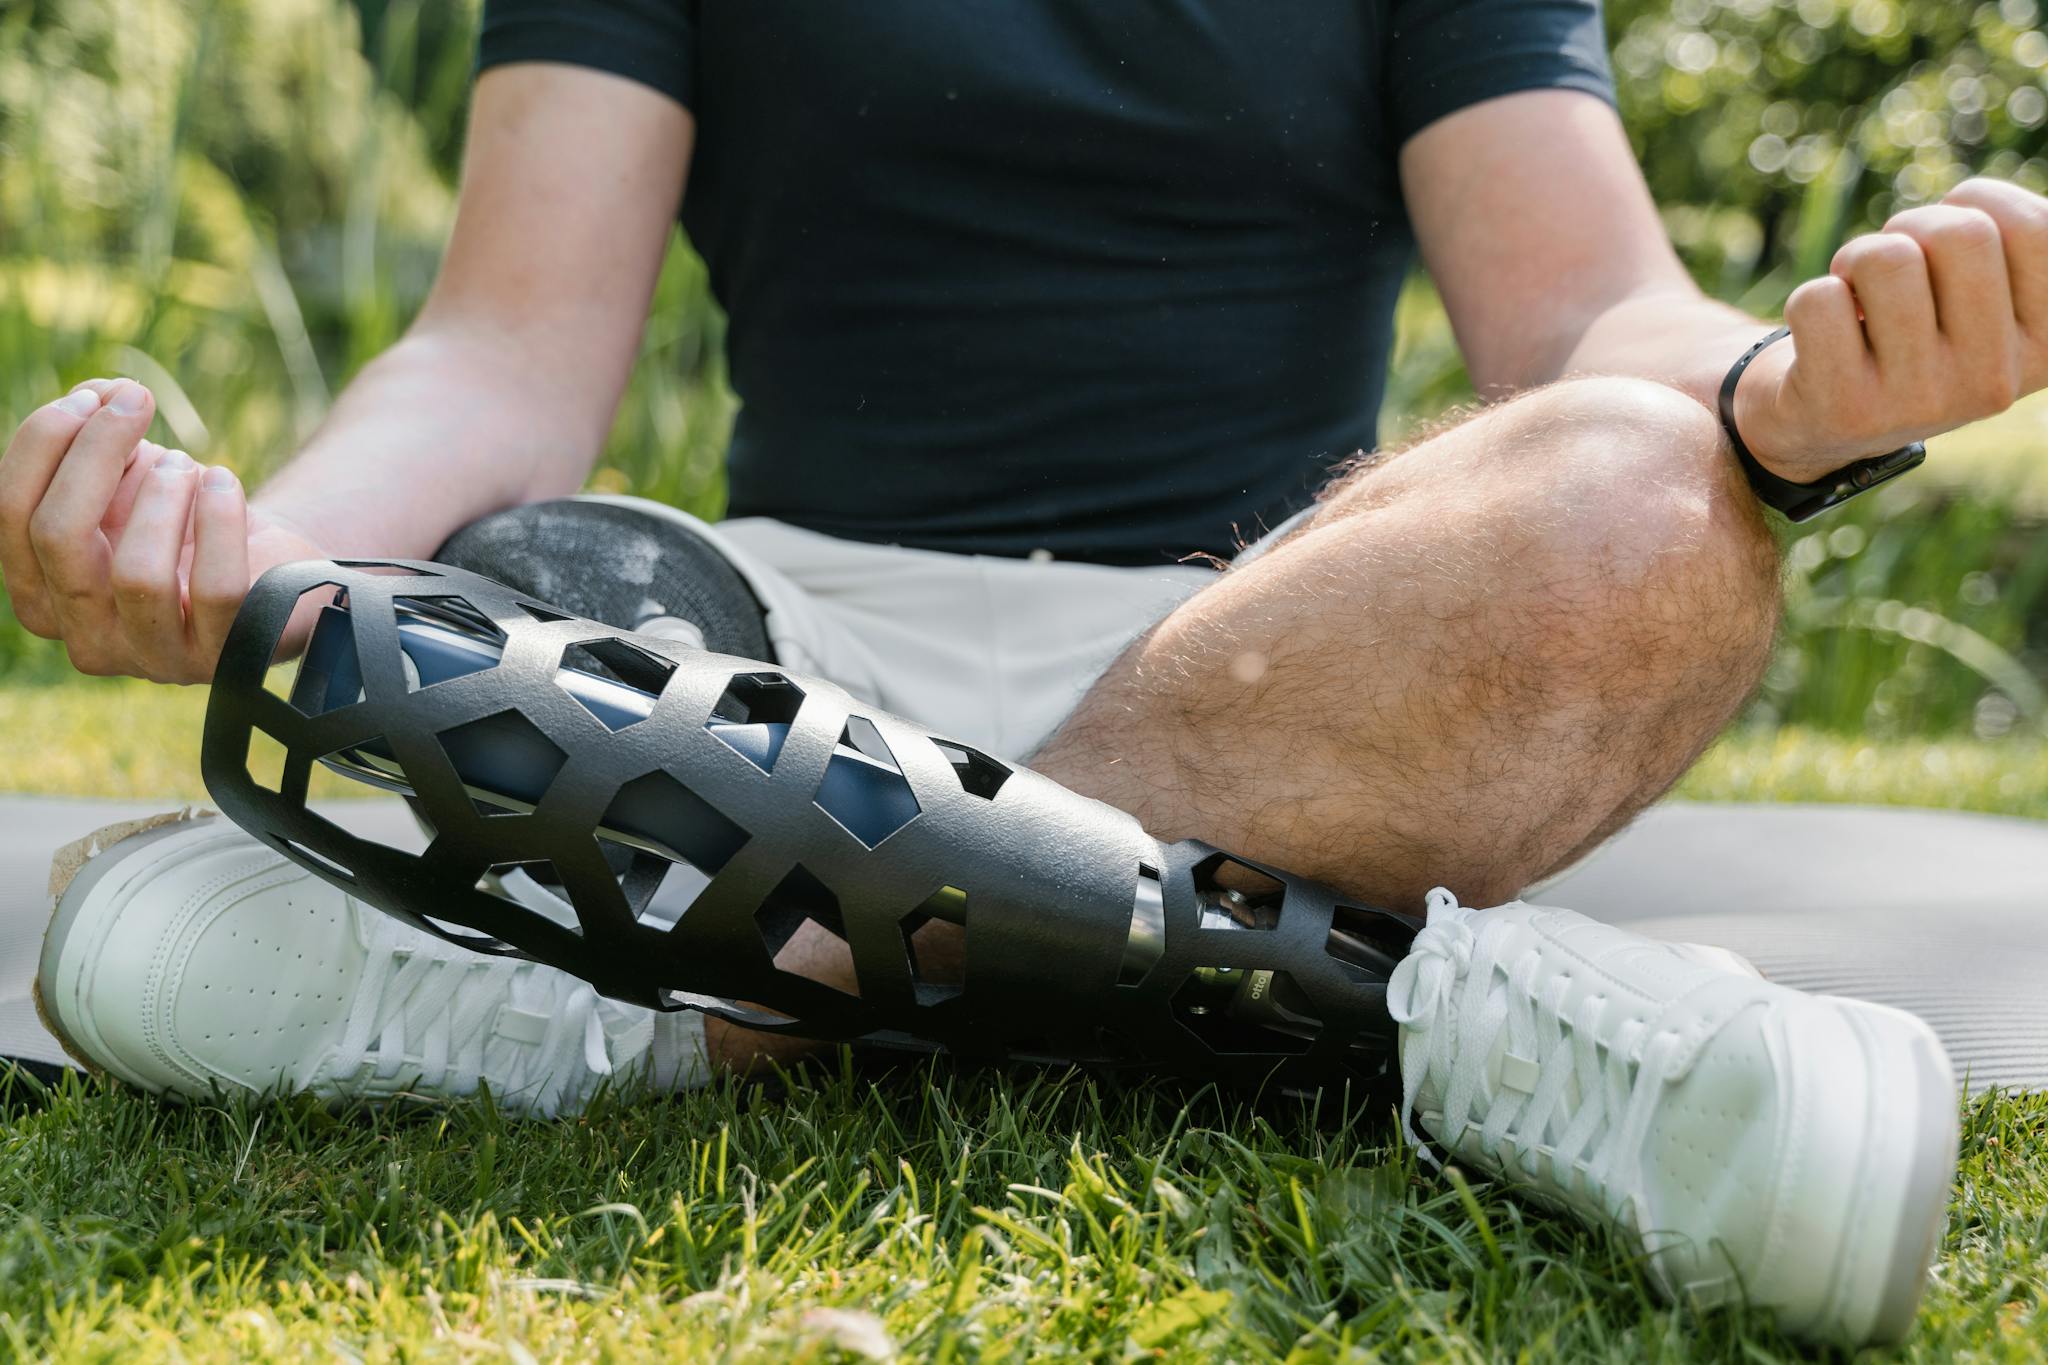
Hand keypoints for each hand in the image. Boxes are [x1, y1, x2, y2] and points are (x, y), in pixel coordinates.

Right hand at [0, 378, 324, 682]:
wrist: (272, 567)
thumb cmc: (184, 519)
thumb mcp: (127, 475)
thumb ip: (91, 432)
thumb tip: (94, 396)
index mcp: (41, 597)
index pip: (10, 515)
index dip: (43, 443)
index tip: (93, 397)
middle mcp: (86, 640)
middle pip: (59, 537)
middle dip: (96, 452)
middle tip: (137, 402)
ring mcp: (156, 657)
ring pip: (136, 574)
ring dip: (163, 495)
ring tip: (189, 465)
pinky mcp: (224, 655)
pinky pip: (216, 588)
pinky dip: (220, 519)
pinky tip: (224, 484)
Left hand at [1733, 177, 2047, 483]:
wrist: (1821, 426)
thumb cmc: (1910, 335)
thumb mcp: (1981, 299)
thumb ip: (2010, 247)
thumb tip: (1993, 205)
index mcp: (2045, 348)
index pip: (2037, 227)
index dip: (1974, 205)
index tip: (1943, 243)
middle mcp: (1994, 382)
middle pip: (1963, 233)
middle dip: (1910, 227)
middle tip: (1886, 269)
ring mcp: (1920, 401)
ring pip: (1886, 258)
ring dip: (1855, 258)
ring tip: (1854, 300)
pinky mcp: (1845, 410)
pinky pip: (1819, 299)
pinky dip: (1805, 301)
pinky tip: (1820, 339)